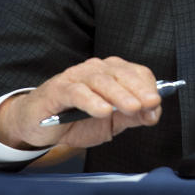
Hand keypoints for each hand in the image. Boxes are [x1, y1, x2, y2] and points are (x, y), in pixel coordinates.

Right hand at [0, 57, 162, 149]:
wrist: (38, 125)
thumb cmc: (76, 119)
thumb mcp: (111, 122)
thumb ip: (132, 116)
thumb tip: (154, 113)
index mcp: (113, 73)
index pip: (137, 73)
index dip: (148, 88)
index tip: (156, 106)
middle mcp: (96, 69)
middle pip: (122, 74)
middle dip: (139, 90)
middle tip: (150, 105)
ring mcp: (76, 76)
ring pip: (102, 81)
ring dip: (119, 95)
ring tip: (132, 108)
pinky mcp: (59, 89)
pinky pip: (78, 92)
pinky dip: (92, 101)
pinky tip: (103, 111)